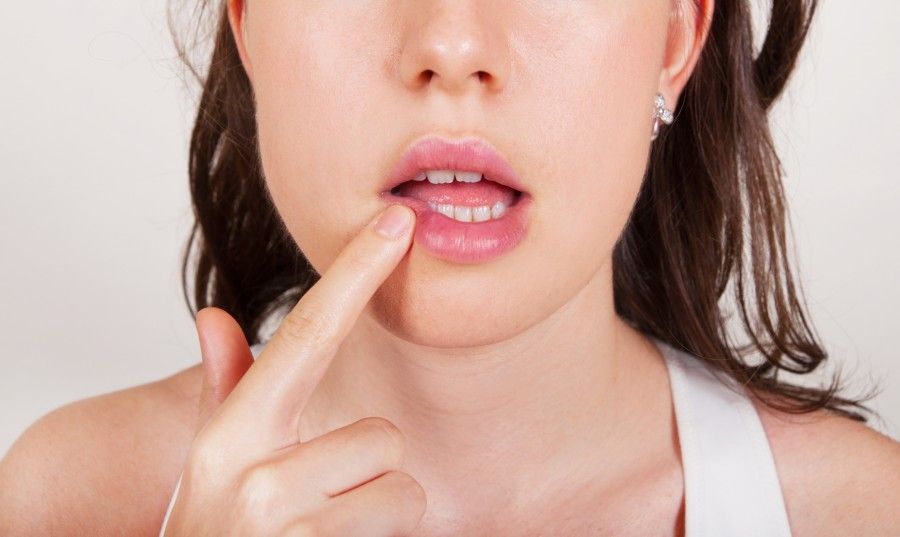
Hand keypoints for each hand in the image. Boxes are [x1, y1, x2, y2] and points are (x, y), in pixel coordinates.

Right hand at [163, 204, 425, 535]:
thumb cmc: (217, 535)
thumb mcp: (213, 469)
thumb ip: (227, 394)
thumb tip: (216, 318)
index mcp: (233, 436)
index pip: (308, 335)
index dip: (356, 273)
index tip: (399, 224)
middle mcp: (256, 476)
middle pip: (383, 438)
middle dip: (367, 474)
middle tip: (322, 505)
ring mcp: (286, 528)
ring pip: (405, 491)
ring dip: (380, 517)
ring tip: (328, 536)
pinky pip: (406, 532)